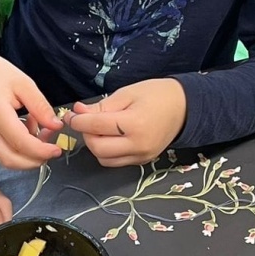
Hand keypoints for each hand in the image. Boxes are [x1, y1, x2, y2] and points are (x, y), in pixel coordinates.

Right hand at [0, 41, 62, 169]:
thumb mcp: (23, 83)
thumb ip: (40, 106)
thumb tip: (56, 126)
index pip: (20, 143)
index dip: (41, 151)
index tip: (57, 149)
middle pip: (11, 160)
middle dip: (34, 161)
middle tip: (51, 148)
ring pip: (7, 159)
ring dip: (27, 155)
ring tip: (40, 134)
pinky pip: (3, 151)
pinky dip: (19, 149)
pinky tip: (27, 129)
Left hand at [66, 78, 186, 167]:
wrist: (184, 108)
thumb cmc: (156, 94)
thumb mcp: (126, 93)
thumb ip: (101, 106)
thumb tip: (77, 113)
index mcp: (135, 124)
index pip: (96, 126)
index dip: (77, 120)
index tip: (70, 114)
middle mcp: (138, 145)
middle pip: (97, 148)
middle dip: (86, 134)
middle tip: (86, 121)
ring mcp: (142, 156)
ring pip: (104, 159)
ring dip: (95, 145)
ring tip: (99, 129)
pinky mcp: (143, 162)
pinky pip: (116, 162)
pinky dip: (107, 152)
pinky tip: (110, 137)